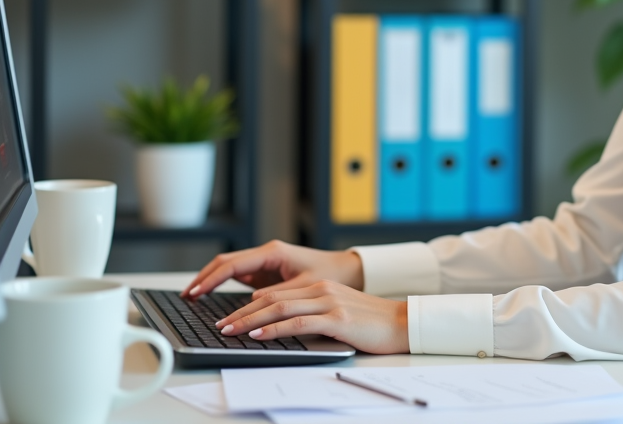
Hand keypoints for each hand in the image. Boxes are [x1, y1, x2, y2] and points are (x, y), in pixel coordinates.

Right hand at [181, 240, 363, 297]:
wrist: (347, 270)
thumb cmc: (330, 274)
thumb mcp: (305, 286)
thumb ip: (279, 294)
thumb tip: (251, 303)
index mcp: (273, 252)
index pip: (232, 264)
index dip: (211, 279)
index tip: (195, 292)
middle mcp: (266, 254)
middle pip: (225, 263)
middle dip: (204, 278)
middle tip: (186, 296)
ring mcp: (264, 263)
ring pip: (229, 269)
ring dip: (211, 281)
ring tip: (192, 298)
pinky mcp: (267, 273)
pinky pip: (239, 278)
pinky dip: (223, 286)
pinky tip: (211, 299)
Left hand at [216, 281, 408, 353]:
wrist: (402, 323)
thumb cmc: (371, 323)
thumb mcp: (337, 314)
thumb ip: (312, 315)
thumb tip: (282, 328)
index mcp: (319, 287)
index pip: (275, 293)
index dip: (248, 306)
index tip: (229, 317)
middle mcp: (321, 290)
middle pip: (271, 298)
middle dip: (241, 313)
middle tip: (220, 325)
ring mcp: (329, 303)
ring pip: (279, 308)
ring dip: (250, 321)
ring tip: (230, 331)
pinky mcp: (337, 319)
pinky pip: (297, 322)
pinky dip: (273, 328)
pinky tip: (258, 334)